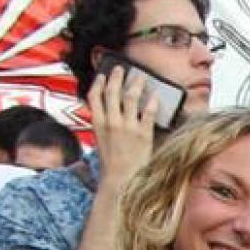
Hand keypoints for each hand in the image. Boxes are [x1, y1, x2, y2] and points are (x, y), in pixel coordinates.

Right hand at [88, 64, 160, 183]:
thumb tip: (108, 115)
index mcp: (97, 124)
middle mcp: (111, 122)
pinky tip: (156, 95)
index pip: (94, 97)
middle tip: (121, 69)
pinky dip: (152, 101)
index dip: (97, 83)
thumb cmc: (112, 165)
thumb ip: (103, 127)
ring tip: (141, 77)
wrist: (121, 180)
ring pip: (130, 97)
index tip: (102, 75)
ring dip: (136, 84)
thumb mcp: (100, 143)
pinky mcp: (143, 134)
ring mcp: (127, 127)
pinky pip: (149, 112)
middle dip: (116, 77)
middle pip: (112, 92)